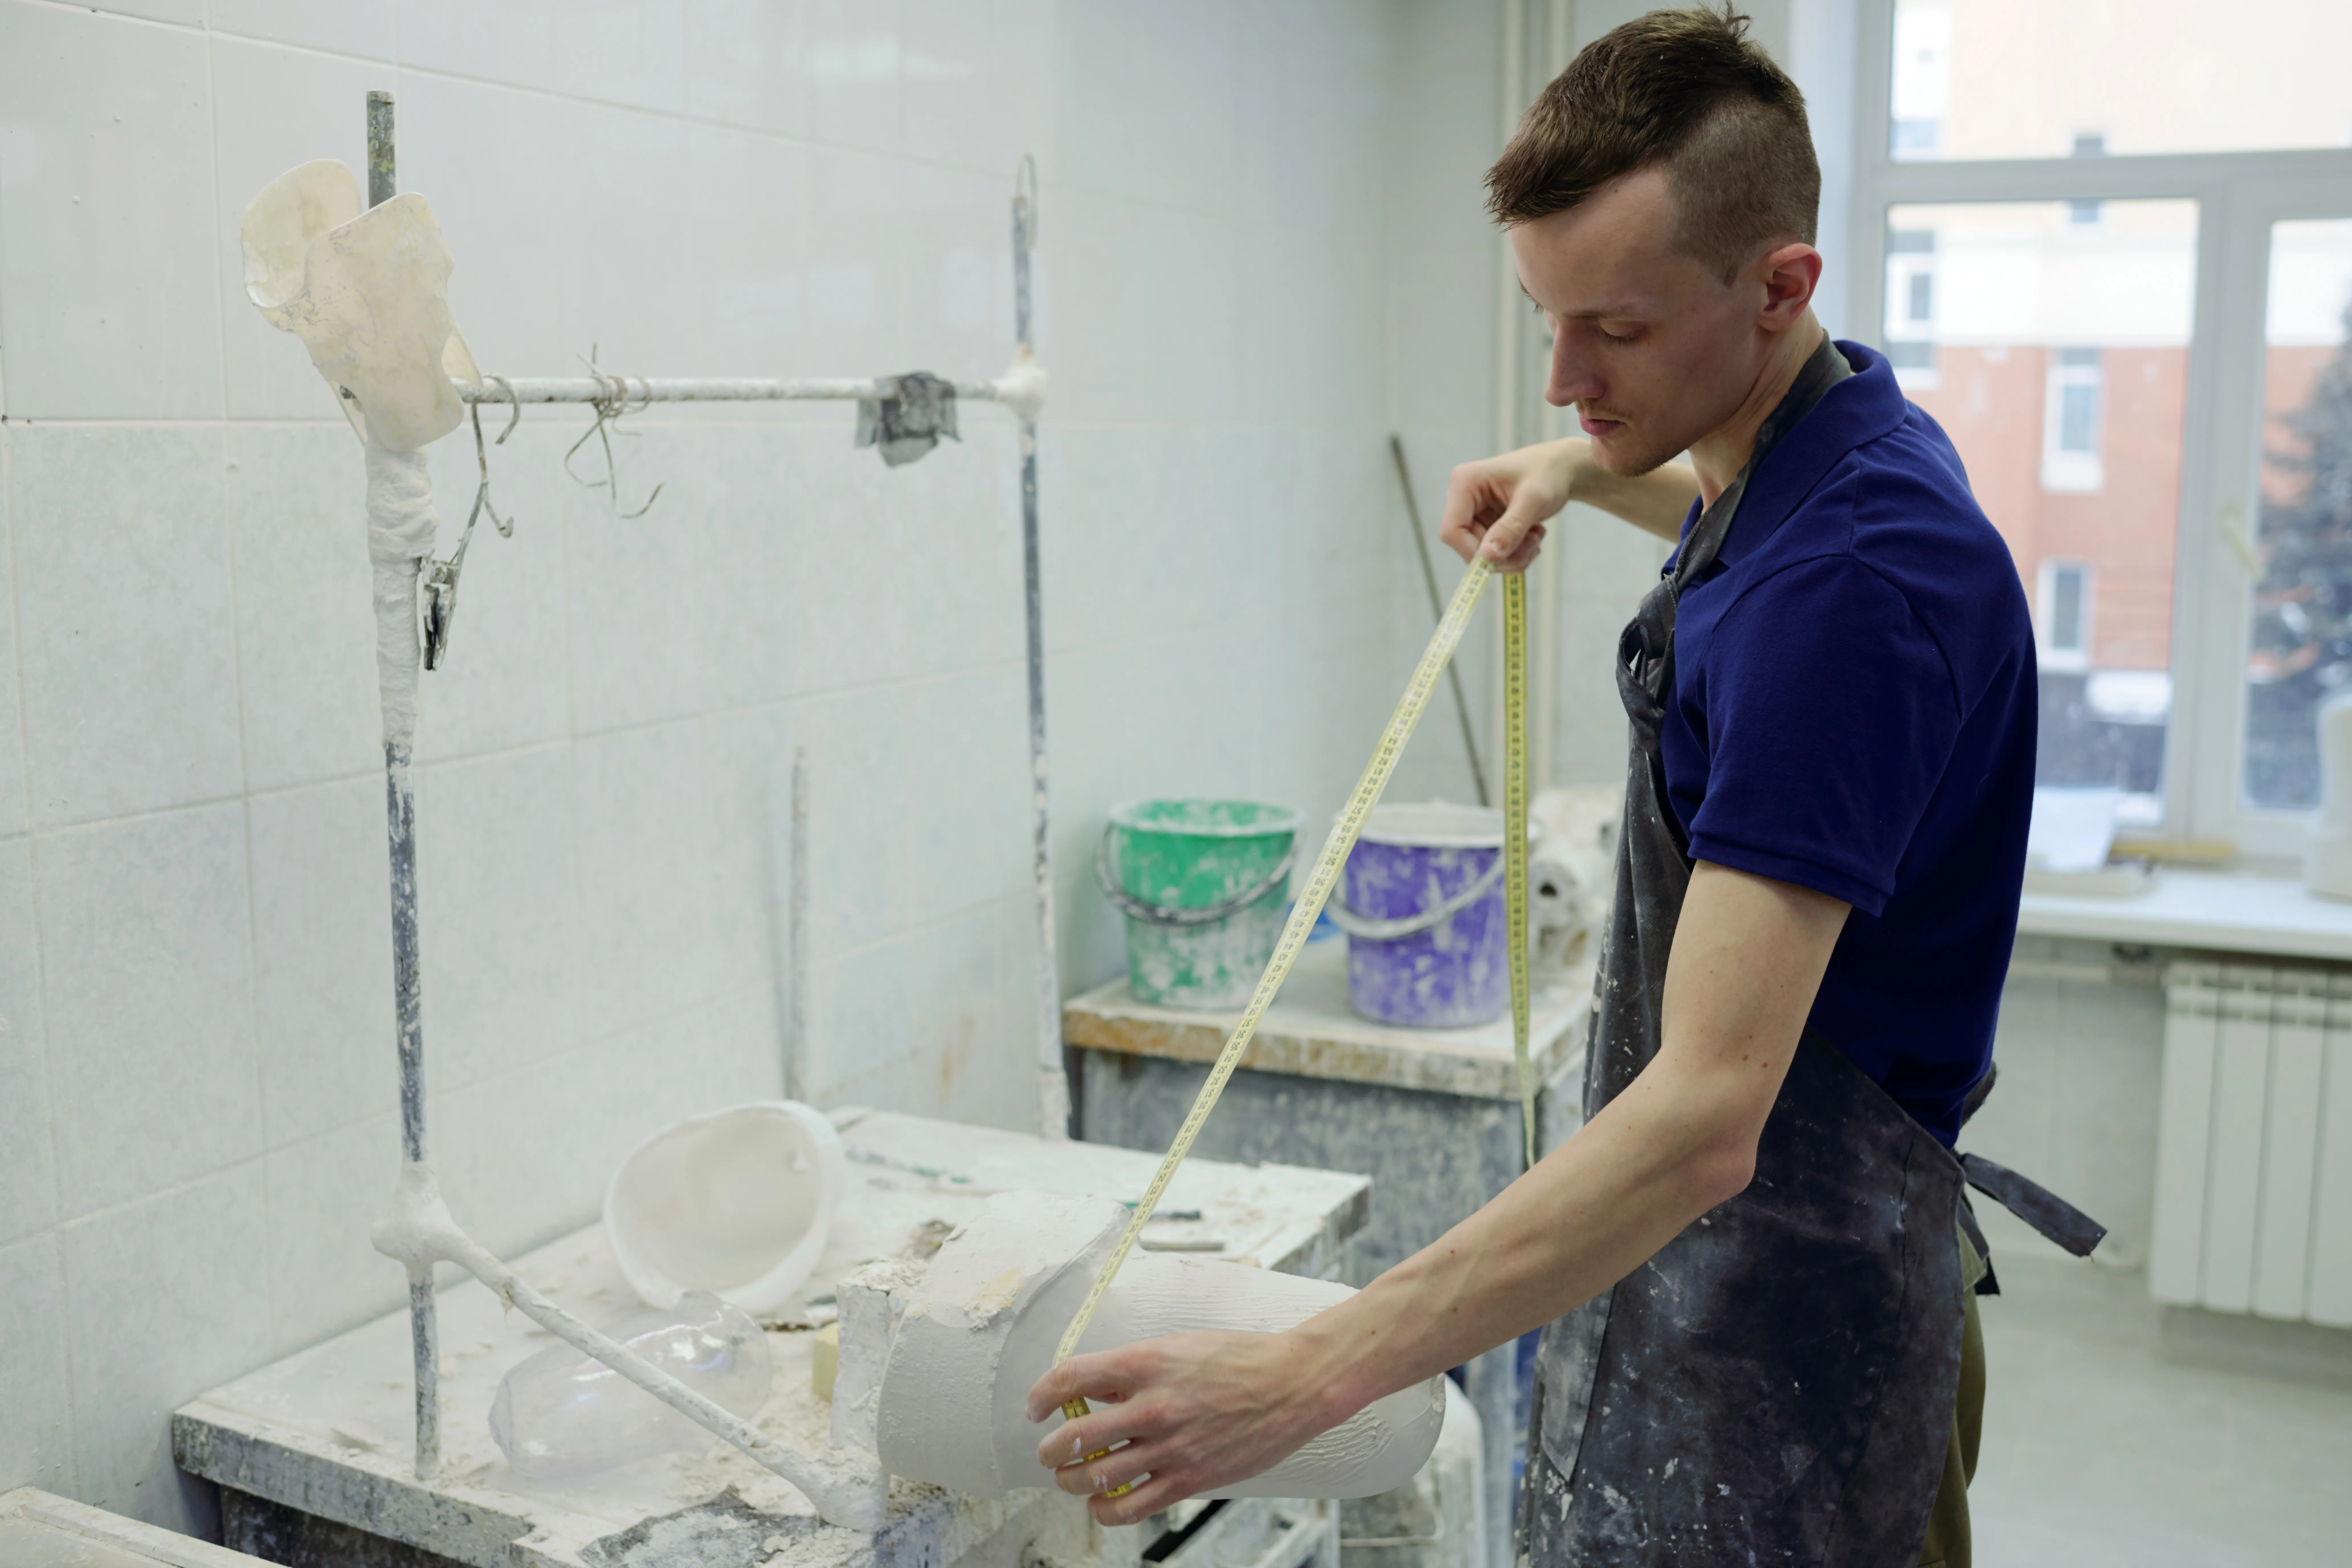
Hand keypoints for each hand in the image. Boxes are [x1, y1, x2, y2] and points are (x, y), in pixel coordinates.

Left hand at [1026, 1330, 1346, 1525]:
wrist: (1292, 1384)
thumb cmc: (1238, 1359)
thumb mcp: (1177, 1347)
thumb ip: (1133, 1371)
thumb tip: (1094, 1391)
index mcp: (1146, 1363)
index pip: (1071, 1378)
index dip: (1041, 1395)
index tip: (1035, 1407)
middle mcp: (1152, 1406)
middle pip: (1073, 1437)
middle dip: (1050, 1450)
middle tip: (1050, 1452)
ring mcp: (1170, 1447)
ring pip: (1095, 1477)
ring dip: (1071, 1481)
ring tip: (1071, 1478)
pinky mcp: (1189, 1479)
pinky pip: (1130, 1508)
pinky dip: (1105, 1509)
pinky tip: (1102, 1501)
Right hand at [1437, 438, 1587, 571]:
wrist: (1561, 469)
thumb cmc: (1548, 473)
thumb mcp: (1534, 500)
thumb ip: (1511, 528)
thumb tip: (1488, 557)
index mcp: (1465, 483)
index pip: (1451, 531)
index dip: (1473, 552)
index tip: (1505, 557)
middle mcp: (1463, 499)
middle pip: (1468, 546)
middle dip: (1503, 554)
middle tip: (1533, 544)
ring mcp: (1474, 513)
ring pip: (1483, 554)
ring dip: (1514, 554)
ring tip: (1536, 537)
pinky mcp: (1486, 523)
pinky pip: (1494, 552)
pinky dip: (1516, 552)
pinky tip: (1532, 535)